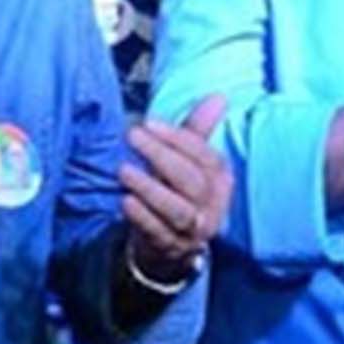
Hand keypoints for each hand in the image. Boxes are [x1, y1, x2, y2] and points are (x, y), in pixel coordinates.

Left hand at [122, 93, 230, 281]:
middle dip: (161, 156)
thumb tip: (219, 96)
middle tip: (132, 136)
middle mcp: (212, 205)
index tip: (149, 123)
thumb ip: (198, 131)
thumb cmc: (178, 190)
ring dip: (149, 189)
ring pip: (177, 210)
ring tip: (123, 170)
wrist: (172, 241)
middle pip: (191, 181)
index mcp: (220, 180)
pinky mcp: (171, 246)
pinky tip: (125, 201)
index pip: (206, 157)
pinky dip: (142, 217)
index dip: (179, 139)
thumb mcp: (189, 161)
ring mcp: (193, 229)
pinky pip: (158, 232)